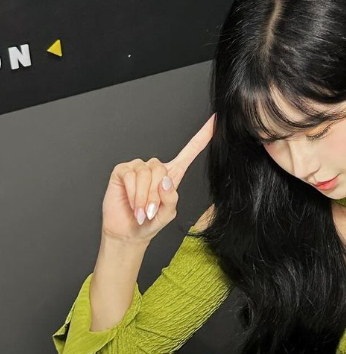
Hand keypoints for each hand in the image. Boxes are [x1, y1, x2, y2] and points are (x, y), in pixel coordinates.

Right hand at [101, 114, 215, 242]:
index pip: (189, 152)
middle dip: (155, 195)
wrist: (129, 232)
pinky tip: (132, 205)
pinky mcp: (123, 171)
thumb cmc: (150, 222)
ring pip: (146, 174)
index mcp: (172, 175)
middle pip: (161, 169)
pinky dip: (133, 195)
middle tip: (151, 211)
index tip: (215, 121)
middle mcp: (155, 168)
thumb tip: (165, 181)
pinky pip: (131, 177)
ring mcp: (138, 168)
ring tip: (142, 211)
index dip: (202, 137)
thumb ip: (170, 199)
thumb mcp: (167, 214)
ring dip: (144, 198)